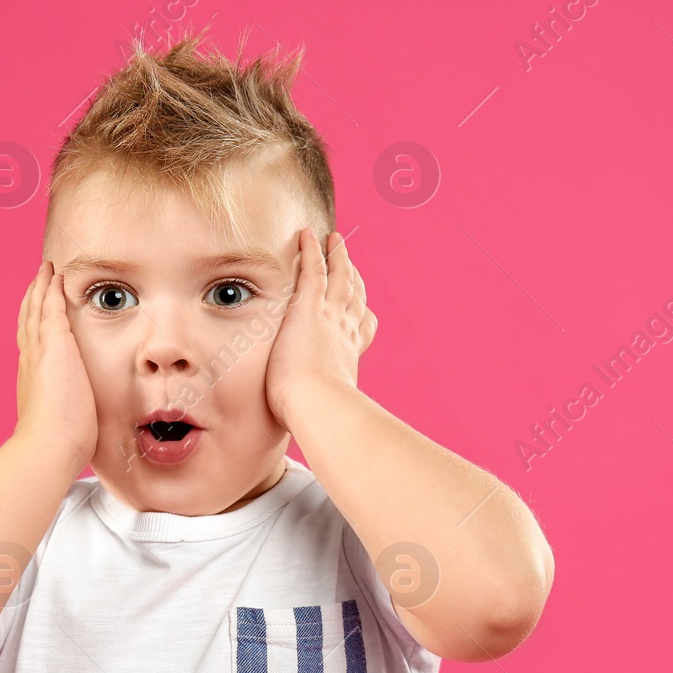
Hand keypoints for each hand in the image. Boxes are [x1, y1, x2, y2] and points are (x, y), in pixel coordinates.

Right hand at [14, 260, 98, 476]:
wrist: (48, 444)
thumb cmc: (57, 444)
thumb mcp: (60, 423)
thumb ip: (65, 416)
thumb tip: (74, 427)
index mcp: (33, 378)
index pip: (32, 345)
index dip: (34, 326)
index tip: (36, 313)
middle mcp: (31, 360)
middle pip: (28, 321)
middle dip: (32, 300)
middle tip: (36, 281)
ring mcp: (40, 350)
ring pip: (36, 309)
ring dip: (40, 288)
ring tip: (45, 271)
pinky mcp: (55, 343)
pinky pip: (51, 307)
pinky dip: (51, 289)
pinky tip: (56, 276)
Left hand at [264, 228, 377, 428]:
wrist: (315, 405)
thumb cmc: (316, 417)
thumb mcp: (323, 413)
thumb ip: (322, 415)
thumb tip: (322, 438)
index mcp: (348, 356)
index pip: (361, 329)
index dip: (362, 315)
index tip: (363, 309)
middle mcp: (345, 332)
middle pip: (355, 297)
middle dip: (355, 278)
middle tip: (352, 264)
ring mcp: (329, 316)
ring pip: (340, 276)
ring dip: (339, 256)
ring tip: (335, 239)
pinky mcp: (309, 306)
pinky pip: (314, 269)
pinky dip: (314, 250)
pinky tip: (309, 234)